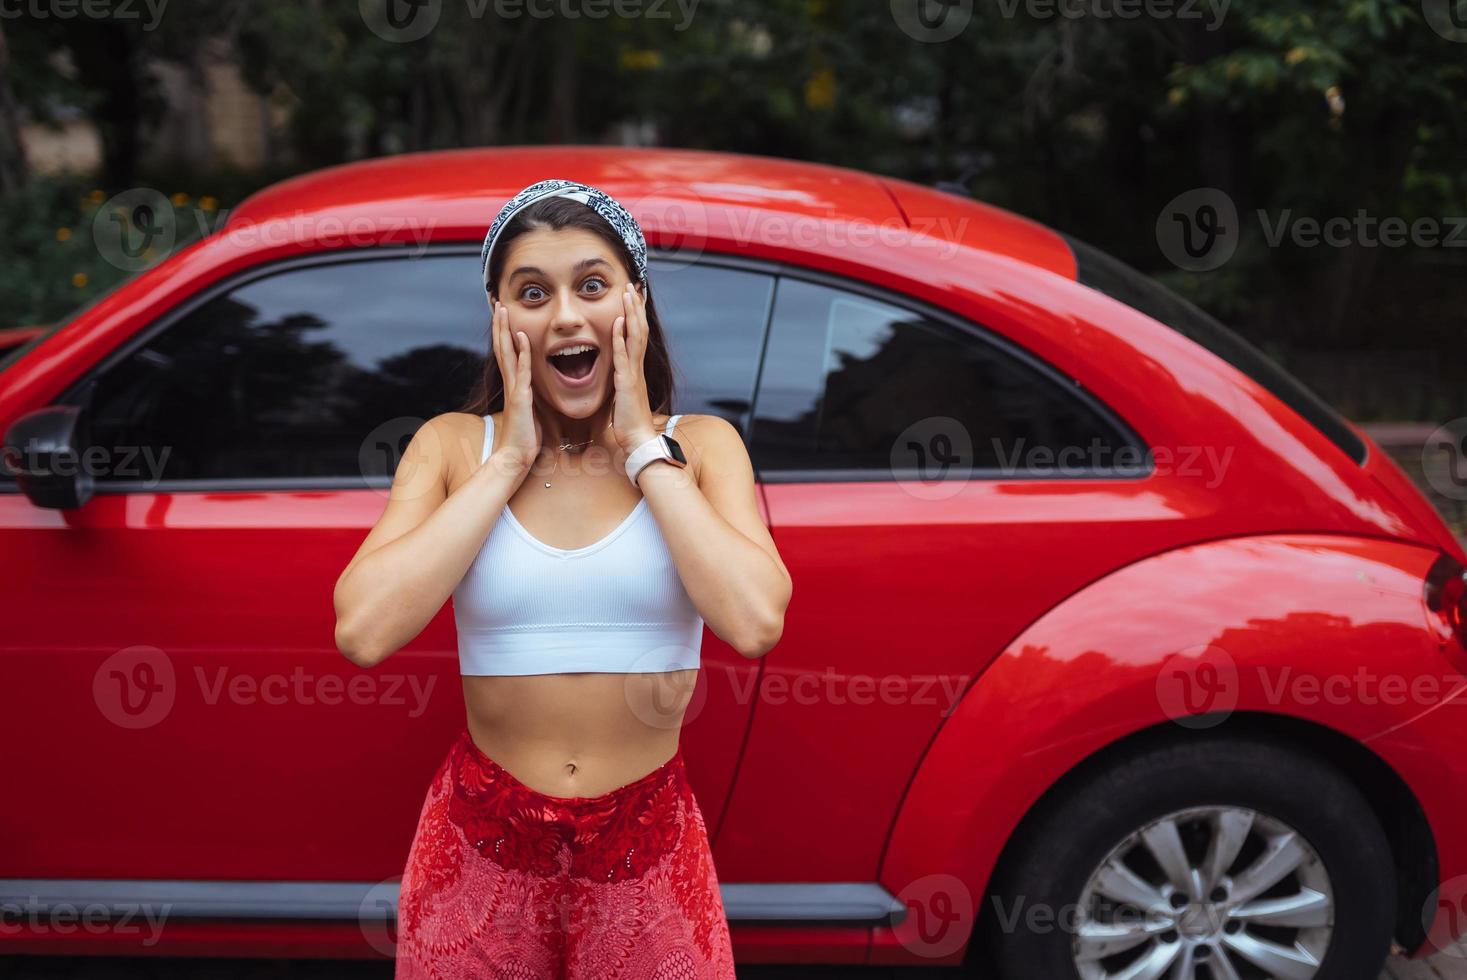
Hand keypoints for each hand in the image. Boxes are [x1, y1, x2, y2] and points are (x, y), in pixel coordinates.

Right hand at [490, 298, 541, 473]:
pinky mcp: (521, 398)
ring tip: (503, 310)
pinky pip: (522, 371)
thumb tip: (534, 390)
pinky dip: (523, 353)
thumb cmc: (525, 438)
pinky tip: (524, 337)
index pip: (507, 353)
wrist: (515, 458)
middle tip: (497, 302)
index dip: (504, 333)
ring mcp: (514, 389)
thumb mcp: (529, 411)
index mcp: (514, 385)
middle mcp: (511, 383)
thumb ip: (530, 397)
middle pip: (501, 347)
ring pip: (507, 354)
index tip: (503, 314)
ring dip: (505, 331)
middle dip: (499, 324)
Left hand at [611, 282, 658, 453]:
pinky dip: (620, 339)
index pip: (638, 335)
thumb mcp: (624, 395)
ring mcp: (633, 373)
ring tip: (628, 293)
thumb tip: (619, 374)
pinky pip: (622, 356)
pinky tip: (618, 323)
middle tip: (633, 284)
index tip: (635, 295)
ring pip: (635, 337)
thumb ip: (622, 380)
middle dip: (636, 306)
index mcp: (635, 369)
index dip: (637, 314)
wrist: (637, 441)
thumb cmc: (629, 422)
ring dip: (631, 314)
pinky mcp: (626, 383)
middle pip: (640, 329)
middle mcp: (637, 367)